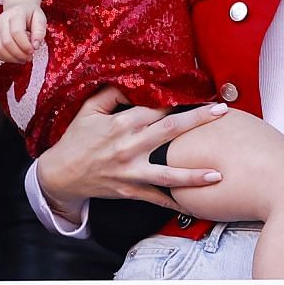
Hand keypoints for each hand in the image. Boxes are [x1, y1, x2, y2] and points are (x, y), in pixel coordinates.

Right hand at [0, 0, 46, 62]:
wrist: (18, 9)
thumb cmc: (30, 14)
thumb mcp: (40, 18)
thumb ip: (40, 32)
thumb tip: (35, 45)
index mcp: (16, 14)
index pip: (16, 32)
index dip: (25, 45)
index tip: (33, 50)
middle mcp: (2, 20)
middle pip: (7, 42)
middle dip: (19, 54)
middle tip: (29, 57)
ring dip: (12, 58)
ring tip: (23, 58)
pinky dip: (5, 58)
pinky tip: (15, 57)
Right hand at [33, 86, 228, 214]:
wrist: (61, 174)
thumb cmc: (76, 139)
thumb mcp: (88, 110)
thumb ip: (111, 93)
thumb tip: (132, 81)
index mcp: (121, 123)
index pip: (156, 108)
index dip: (179, 100)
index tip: (200, 93)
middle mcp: (129, 147)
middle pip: (170, 131)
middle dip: (198, 120)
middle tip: (222, 112)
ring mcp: (131, 171)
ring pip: (168, 174)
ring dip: (194, 174)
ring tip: (218, 174)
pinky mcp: (130, 190)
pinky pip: (156, 198)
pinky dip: (175, 203)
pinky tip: (194, 204)